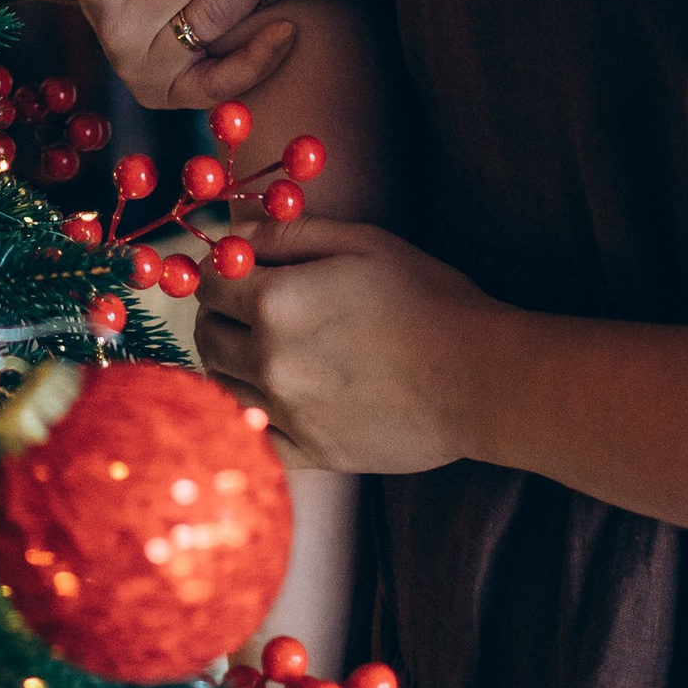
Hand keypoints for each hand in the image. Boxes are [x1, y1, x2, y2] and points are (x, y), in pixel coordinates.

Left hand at [196, 216, 487, 472]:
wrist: (479, 379)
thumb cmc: (428, 300)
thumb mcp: (362, 243)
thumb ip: (290, 235)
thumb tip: (236, 234)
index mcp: (276, 302)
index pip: (209, 285)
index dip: (218, 271)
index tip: (233, 271)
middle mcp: (270, 361)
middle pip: (207, 336)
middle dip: (218, 315)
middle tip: (241, 307)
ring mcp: (288, 413)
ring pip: (221, 387)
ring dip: (229, 362)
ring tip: (259, 348)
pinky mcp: (311, 452)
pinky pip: (253, 435)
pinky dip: (250, 414)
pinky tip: (273, 396)